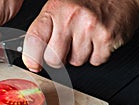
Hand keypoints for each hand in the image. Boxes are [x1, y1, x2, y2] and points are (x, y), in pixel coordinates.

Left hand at [22, 0, 138, 70]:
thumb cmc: (87, 3)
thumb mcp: (59, 7)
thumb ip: (44, 29)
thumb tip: (31, 55)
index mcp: (55, 9)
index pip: (34, 39)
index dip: (31, 58)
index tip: (33, 64)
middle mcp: (71, 18)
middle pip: (54, 59)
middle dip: (59, 59)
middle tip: (66, 47)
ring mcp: (89, 28)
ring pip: (75, 62)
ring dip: (79, 56)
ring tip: (85, 39)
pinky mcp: (107, 38)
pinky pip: (95, 62)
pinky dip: (96, 56)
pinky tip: (97, 41)